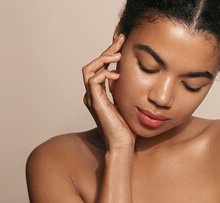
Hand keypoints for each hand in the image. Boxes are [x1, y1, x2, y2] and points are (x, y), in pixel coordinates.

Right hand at [82, 34, 135, 151]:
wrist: (122, 145)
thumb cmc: (126, 127)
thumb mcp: (127, 102)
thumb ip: (124, 89)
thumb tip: (130, 74)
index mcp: (99, 93)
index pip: (100, 67)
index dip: (109, 54)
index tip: (121, 43)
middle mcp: (92, 94)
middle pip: (93, 65)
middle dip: (107, 51)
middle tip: (120, 40)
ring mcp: (92, 98)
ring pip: (89, 69)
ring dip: (103, 59)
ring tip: (118, 55)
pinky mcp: (95, 103)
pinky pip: (93, 81)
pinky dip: (103, 74)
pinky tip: (117, 74)